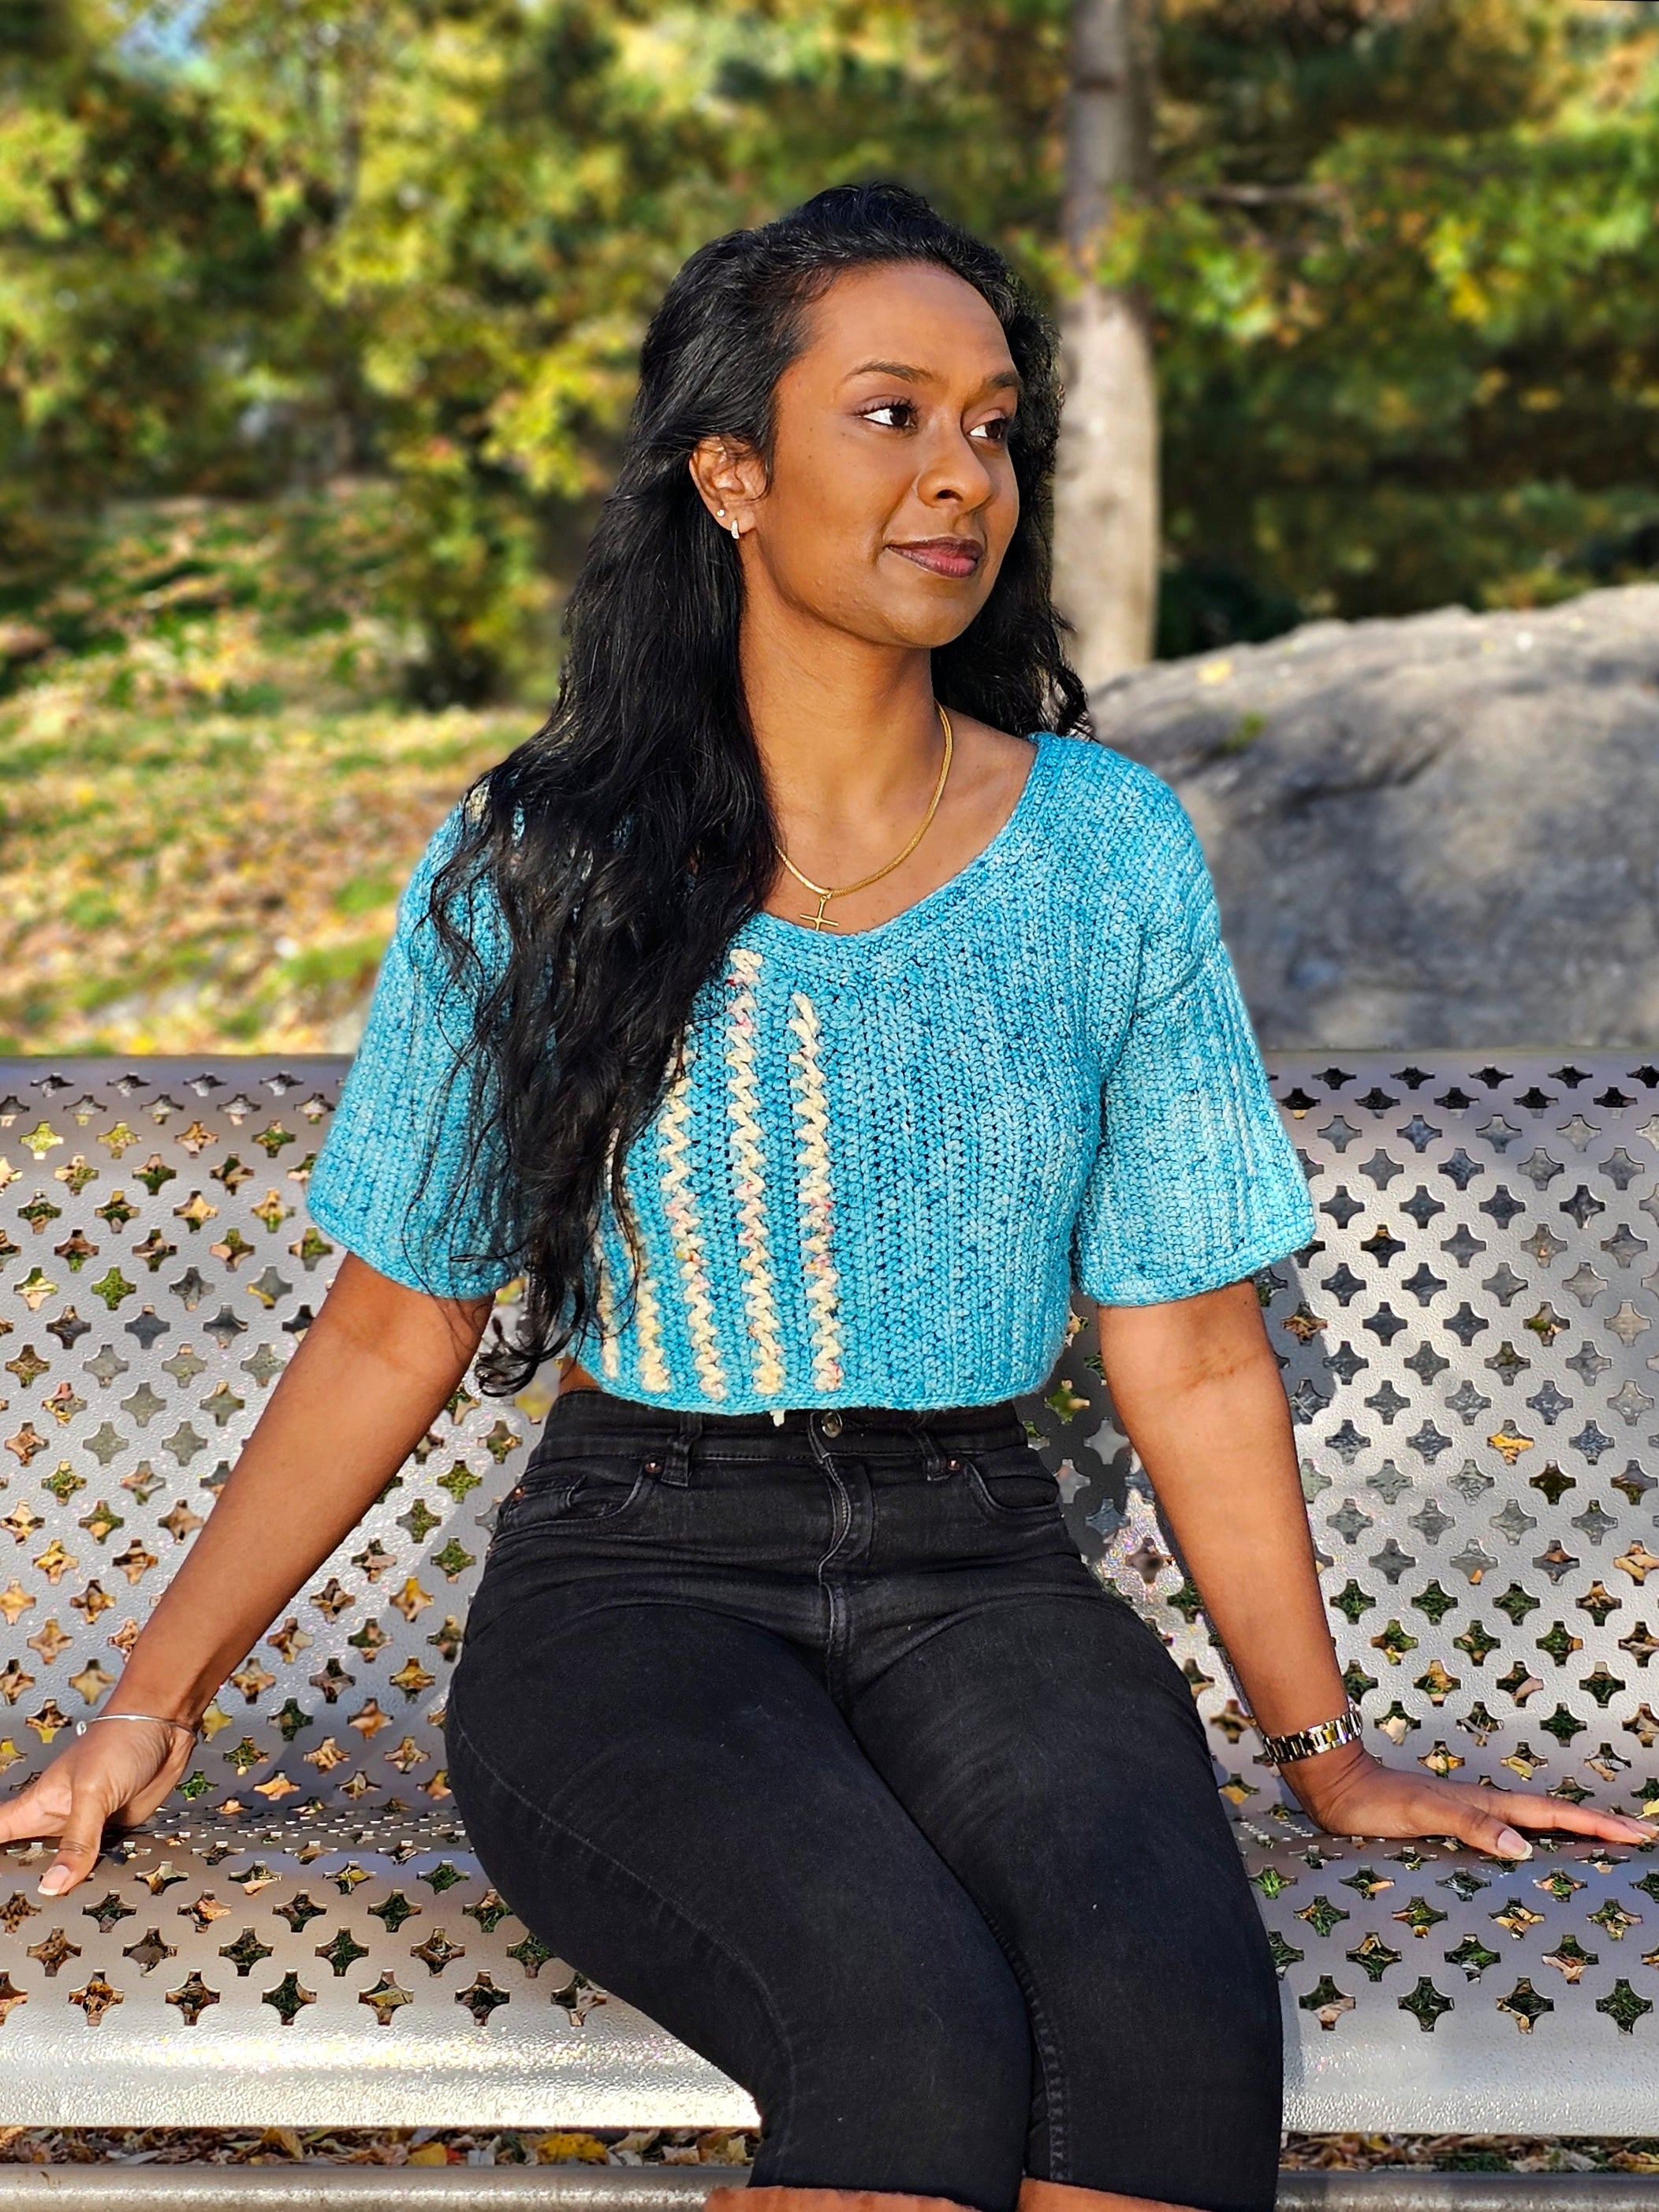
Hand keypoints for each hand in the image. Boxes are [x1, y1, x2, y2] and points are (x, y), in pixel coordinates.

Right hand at [0, 1718, 197, 1896]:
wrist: (165, 1727)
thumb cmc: (120, 1740)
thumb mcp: (92, 1791)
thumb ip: (77, 1840)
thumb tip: (53, 1885)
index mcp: (37, 1806)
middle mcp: (58, 1820)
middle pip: (30, 1860)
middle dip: (27, 1884)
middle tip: (22, 1915)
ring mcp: (87, 1828)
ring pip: (67, 1868)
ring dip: (68, 1886)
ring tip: (60, 1917)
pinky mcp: (115, 1833)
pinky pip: (101, 1863)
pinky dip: (100, 1877)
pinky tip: (101, 1896)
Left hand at [1285, 1740, 1658, 1859]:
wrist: (1338, 1788)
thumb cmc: (1377, 1802)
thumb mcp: (1425, 1813)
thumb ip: (1471, 1826)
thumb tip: (1523, 1847)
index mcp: (1488, 1804)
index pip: (1554, 1814)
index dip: (1596, 1824)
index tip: (1637, 1831)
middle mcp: (1486, 1807)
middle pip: (1555, 1815)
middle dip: (1598, 1824)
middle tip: (1640, 1834)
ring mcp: (1472, 1814)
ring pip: (1536, 1822)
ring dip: (1573, 1829)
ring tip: (1605, 1840)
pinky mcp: (1455, 1823)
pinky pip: (1511, 1830)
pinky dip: (1538, 1837)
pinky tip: (1539, 1848)